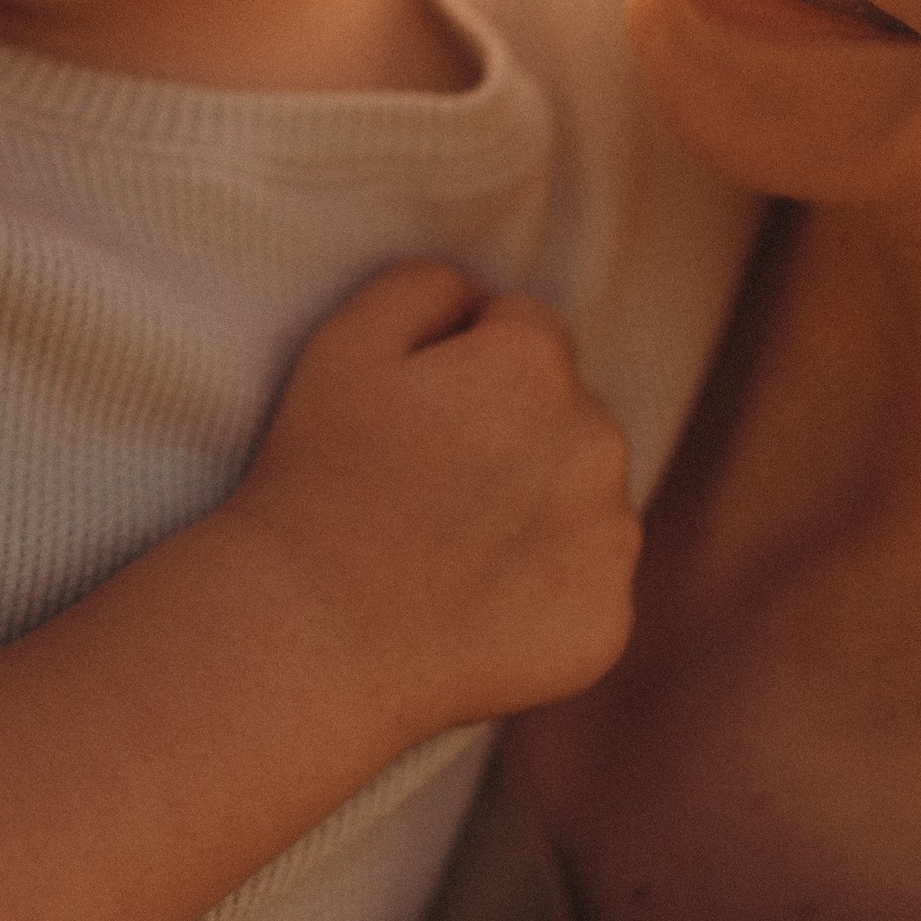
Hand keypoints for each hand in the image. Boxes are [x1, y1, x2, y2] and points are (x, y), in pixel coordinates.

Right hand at [228, 262, 638, 731]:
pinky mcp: (606, 622)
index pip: (524, 331)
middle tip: (424, 486)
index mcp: (536, 364)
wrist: (311, 635)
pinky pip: (586, 586)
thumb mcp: (343, 342)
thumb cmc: (316, 481)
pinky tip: (469, 608)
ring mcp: (609, 539)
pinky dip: (543, 593)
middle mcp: (597, 441)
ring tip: (444, 551)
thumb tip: (481, 299)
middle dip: (513, 433)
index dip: (462, 365)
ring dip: (537, 510)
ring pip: (585, 499)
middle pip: (567, 415)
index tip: (410, 417)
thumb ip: (427, 285)